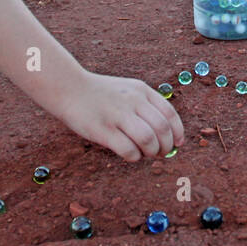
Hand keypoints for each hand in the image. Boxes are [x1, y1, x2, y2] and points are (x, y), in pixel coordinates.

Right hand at [60, 72, 183, 160]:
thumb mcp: (128, 90)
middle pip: (162, 129)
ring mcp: (117, 115)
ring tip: (145, 154)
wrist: (69, 88)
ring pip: (148, 140)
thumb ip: (146, 107)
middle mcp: (133, 101)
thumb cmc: (101, 94)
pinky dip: (134, 157)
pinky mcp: (103, 130)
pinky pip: (128, 150)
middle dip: (166, 146)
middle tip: (160, 153)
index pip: (169, 114)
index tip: (177, 143)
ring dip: (151, 152)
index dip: (177, 132)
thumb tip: (166, 135)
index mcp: (142, 91)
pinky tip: (130, 155)